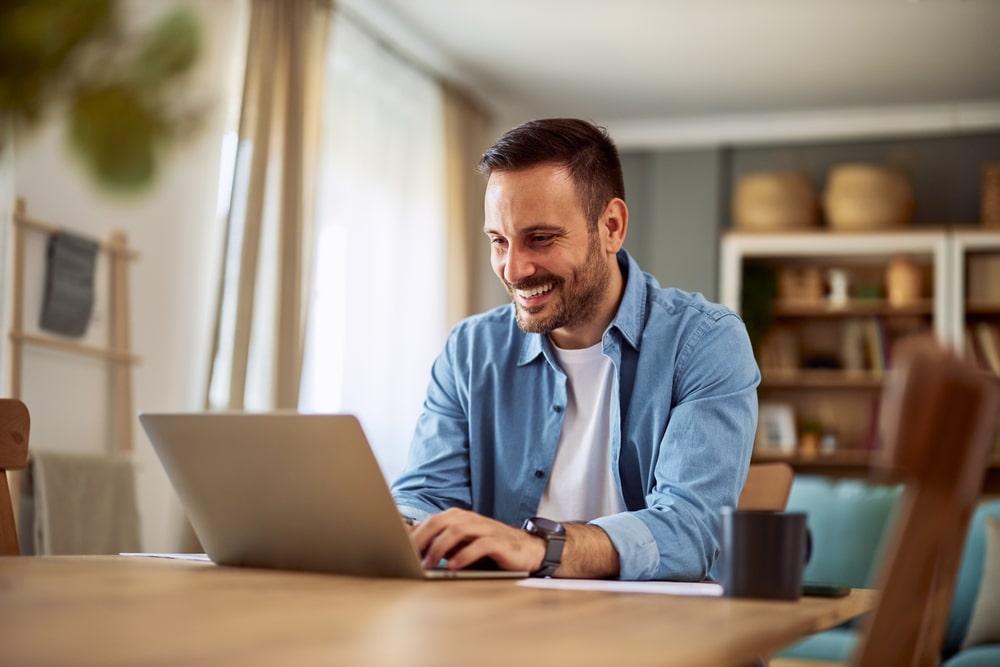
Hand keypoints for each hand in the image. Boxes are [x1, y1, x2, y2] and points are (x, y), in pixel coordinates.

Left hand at [410, 508, 544, 572]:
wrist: (526, 550)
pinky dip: (464, 555)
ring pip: (457, 530)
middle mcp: (469, 519)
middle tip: (410, 556)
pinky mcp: (498, 541)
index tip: (399, 550)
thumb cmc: (489, 549)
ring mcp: (484, 528)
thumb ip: (441, 544)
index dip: (414, 535)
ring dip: (440, 547)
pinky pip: (479, 545)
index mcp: (457, 518)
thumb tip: (412, 549)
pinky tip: (454, 566)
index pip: (430, 521)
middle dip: (422, 539)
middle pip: (440, 522)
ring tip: (429, 564)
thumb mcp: (462, 546)